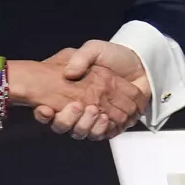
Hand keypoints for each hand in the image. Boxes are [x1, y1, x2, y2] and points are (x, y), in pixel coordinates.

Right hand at [36, 40, 151, 139]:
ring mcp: (95, 118)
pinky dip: (102, 129)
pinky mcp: (112, 125)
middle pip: (63, 126)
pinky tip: (105, 118)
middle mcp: (79, 109)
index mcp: (69, 93)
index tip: (45, 109)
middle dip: (66, 120)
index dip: (43, 114)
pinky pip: (102, 134)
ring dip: (85, 124)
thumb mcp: (93, 50)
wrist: (140, 63)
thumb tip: (68, 74)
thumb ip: (80, 58)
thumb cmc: (114, 56)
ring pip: (81, 132)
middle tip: (77, 106)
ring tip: (94, 110)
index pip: (49, 110)